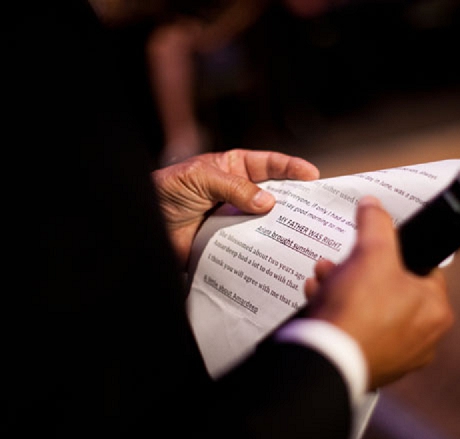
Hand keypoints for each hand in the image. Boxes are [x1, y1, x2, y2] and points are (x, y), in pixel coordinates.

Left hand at [152, 149, 319, 265]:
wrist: (145, 224)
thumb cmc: (167, 190)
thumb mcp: (201, 178)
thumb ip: (234, 187)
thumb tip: (268, 201)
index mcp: (233, 170)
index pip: (267, 165)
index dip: (290, 168)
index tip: (312, 174)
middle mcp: (237, 194)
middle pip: (272, 194)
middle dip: (294, 200)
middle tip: (315, 208)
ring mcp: (234, 218)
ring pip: (264, 221)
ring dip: (280, 227)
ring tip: (301, 233)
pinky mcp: (227, 242)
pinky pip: (249, 245)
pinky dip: (262, 249)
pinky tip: (276, 253)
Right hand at [304, 196, 453, 389]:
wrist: (326, 359)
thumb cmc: (358, 310)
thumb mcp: (370, 253)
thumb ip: (375, 224)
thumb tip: (374, 205)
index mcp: (436, 311)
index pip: (422, 269)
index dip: (393, 253)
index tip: (372, 249)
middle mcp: (424, 338)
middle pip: (391, 290)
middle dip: (359, 271)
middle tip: (340, 264)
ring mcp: (398, 357)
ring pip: (373, 312)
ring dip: (347, 291)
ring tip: (324, 279)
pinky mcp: (374, 367)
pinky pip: (360, 333)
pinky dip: (342, 316)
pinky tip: (321, 303)